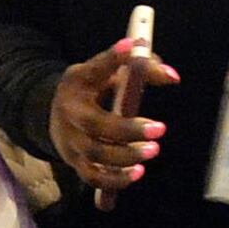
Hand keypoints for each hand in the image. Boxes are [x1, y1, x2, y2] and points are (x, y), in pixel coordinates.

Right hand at [49, 31, 180, 194]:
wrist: (55, 112)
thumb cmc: (90, 88)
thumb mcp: (106, 71)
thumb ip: (139, 68)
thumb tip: (173, 77)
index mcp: (77, 82)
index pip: (95, 68)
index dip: (113, 59)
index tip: (133, 47)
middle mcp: (70, 113)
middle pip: (95, 126)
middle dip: (128, 130)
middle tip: (159, 130)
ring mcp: (70, 141)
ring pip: (95, 156)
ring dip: (125, 157)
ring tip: (152, 151)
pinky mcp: (75, 163)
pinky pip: (93, 178)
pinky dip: (115, 180)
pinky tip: (137, 173)